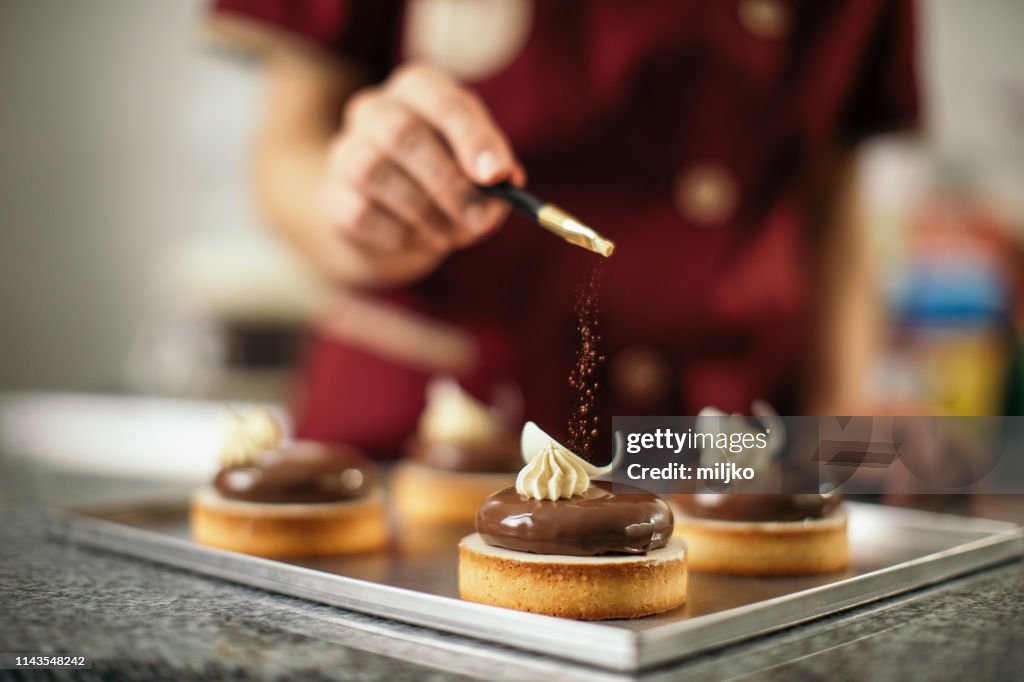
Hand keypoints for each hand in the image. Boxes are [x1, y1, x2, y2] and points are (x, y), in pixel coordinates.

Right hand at [322, 63, 524, 284]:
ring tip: (456, 234)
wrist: (388, 211)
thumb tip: (503, 182)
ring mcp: (346, 150)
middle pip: (403, 135)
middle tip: (480, 220)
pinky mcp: (334, 194)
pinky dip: (404, 233)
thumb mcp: (476, 163)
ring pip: (377, 174)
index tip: (497, 175)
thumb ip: (495, 170)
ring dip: (427, 214)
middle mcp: (375, 109)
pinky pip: (362, 213)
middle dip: (449, 184)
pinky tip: (424, 238)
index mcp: (418, 89)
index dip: (472, 139)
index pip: (444, 101)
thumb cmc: (444, 175)